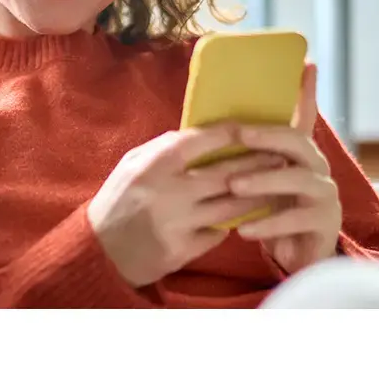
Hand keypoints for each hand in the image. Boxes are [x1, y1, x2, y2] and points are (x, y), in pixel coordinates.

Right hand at [88, 125, 286, 287]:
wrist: (99, 251)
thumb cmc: (117, 200)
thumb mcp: (130, 165)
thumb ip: (162, 149)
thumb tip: (201, 134)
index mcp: (152, 167)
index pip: (198, 142)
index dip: (227, 133)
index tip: (249, 127)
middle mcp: (167, 194)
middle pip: (225, 174)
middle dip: (256, 163)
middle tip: (279, 154)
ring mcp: (177, 224)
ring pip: (231, 207)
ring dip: (257, 194)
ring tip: (276, 183)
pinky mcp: (183, 250)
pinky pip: (219, 233)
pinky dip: (233, 222)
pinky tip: (250, 213)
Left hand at [228, 63, 342, 273]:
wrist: (293, 258)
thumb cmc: (269, 212)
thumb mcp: (255, 179)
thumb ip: (243, 155)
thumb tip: (209, 126)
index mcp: (298, 153)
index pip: (303, 116)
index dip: (305, 92)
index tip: (305, 65)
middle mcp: (316, 168)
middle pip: (299, 141)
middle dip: (269, 135)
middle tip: (241, 134)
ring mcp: (325, 194)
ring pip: (299, 178)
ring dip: (263, 180)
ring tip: (234, 186)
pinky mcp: (325, 223)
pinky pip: (298, 218)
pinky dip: (268, 223)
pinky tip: (243, 229)